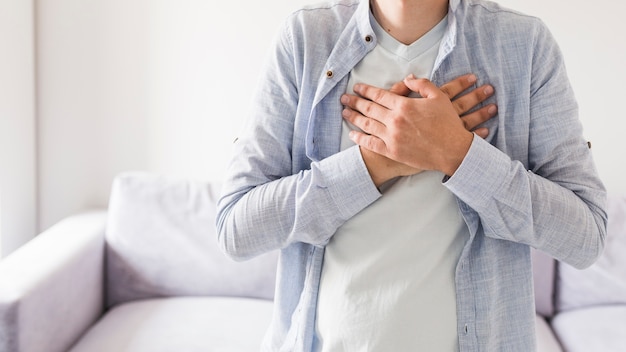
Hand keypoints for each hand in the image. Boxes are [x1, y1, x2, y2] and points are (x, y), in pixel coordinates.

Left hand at [344, 74, 496, 185]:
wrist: (453, 150)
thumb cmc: (448, 123)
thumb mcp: (439, 97)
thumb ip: (421, 84)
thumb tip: (407, 78)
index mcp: (404, 105)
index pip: (379, 95)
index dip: (366, 90)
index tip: (357, 88)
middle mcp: (394, 120)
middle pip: (368, 109)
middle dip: (354, 102)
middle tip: (344, 98)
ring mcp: (392, 137)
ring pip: (367, 125)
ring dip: (353, 118)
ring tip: (344, 112)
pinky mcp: (392, 152)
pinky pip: (371, 144)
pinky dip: (360, 139)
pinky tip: (353, 134)